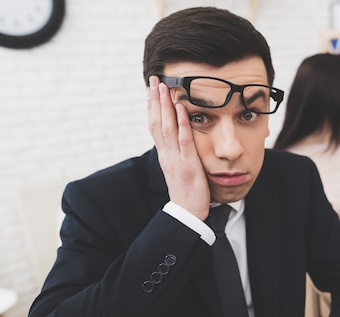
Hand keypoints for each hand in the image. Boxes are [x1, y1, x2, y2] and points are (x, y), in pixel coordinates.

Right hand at [148, 76, 210, 219]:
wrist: (187, 213)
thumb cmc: (186, 191)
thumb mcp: (179, 168)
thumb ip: (177, 152)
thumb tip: (179, 136)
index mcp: (164, 154)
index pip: (154, 125)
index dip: (152, 106)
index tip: (151, 88)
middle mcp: (166, 154)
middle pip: (156, 122)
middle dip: (154, 100)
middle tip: (154, 79)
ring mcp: (176, 158)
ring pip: (166, 128)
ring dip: (165, 106)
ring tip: (164, 87)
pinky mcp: (188, 164)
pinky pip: (184, 141)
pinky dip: (182, 123)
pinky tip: (182, 108)